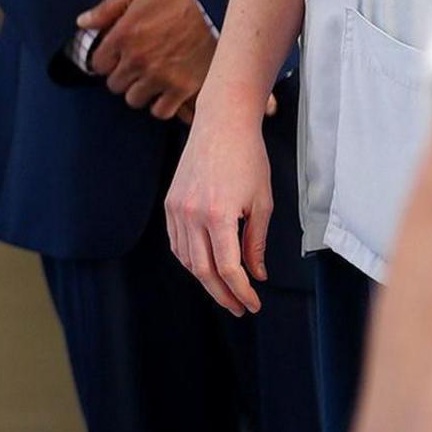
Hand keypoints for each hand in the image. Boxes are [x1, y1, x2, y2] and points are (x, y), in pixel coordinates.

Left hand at [81, 0, 216, 119]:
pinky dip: (163, 104)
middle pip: (115, 85)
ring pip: (135, 99)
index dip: (108, 60)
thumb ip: (108, 9)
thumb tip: (82, 22)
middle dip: (124, 76)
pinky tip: (167, 91)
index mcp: (124, 35)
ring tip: (153, 79)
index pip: (99, 64)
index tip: (118, 57)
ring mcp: (160, 76)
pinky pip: (161, 111)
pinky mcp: (182, 88)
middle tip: (138, 66)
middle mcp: (138, 59)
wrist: (217, 4)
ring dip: (141, 91)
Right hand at [162, 85, 275, 314]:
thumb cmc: (249, 158)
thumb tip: (256, 274)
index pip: (228, 268)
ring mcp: (177, 209)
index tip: (254, 304)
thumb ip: (256, 242)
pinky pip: (177, 243)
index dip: (242, 291)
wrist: (222, 123)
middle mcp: (192, 214)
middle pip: (203, 271)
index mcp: (219, 214)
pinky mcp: (170, 203)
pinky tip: (206, 266)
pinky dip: (190, 260)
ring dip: (206, 280)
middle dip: (223, 295)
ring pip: (187, 260)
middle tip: (240, 307)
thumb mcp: (262, 202)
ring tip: (226, 290)